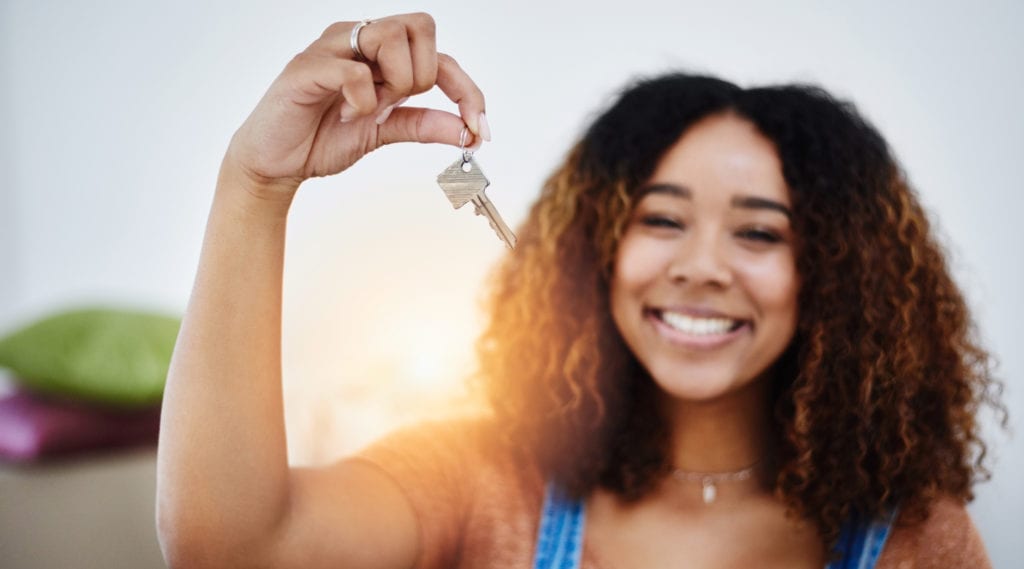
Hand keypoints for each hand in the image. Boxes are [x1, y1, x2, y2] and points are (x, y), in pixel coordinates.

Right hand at [224, 13, 486, 196]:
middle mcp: (359, 39)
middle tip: (398, 106)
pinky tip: (346, 115)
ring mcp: (332, 49)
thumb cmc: (322, 137)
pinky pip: (353, 71)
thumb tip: (467, 131)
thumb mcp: (384, 132)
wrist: (275, 163)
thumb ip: (423, 125)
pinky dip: (362, 100)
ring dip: (393, 82)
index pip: (439, 54)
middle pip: (421, 25)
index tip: (480, 130)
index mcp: (380, 53)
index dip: (467, 90)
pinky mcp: (307, 67)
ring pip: (390, 35)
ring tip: (367, 109)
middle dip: (424, 75)